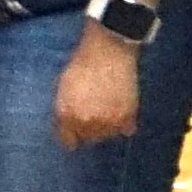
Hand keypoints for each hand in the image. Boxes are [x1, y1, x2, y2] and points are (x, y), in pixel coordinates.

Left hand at [52, 28, 142, 147]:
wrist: (108, 51)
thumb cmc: (82, 65)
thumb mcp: (63, 88)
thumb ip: (65, 110)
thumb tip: (68, 124)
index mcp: (66, 115)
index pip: (68, 141)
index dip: (72, 136)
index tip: (76, 132)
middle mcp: (85, 122)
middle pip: (89, 139)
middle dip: (90, 130)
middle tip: (95, 114)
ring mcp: (107, 121)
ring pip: (107, 136)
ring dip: (108, 127)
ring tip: (108, 109)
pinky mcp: (127, 117)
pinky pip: (126, 130)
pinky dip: (125, 124)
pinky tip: (122, 110)